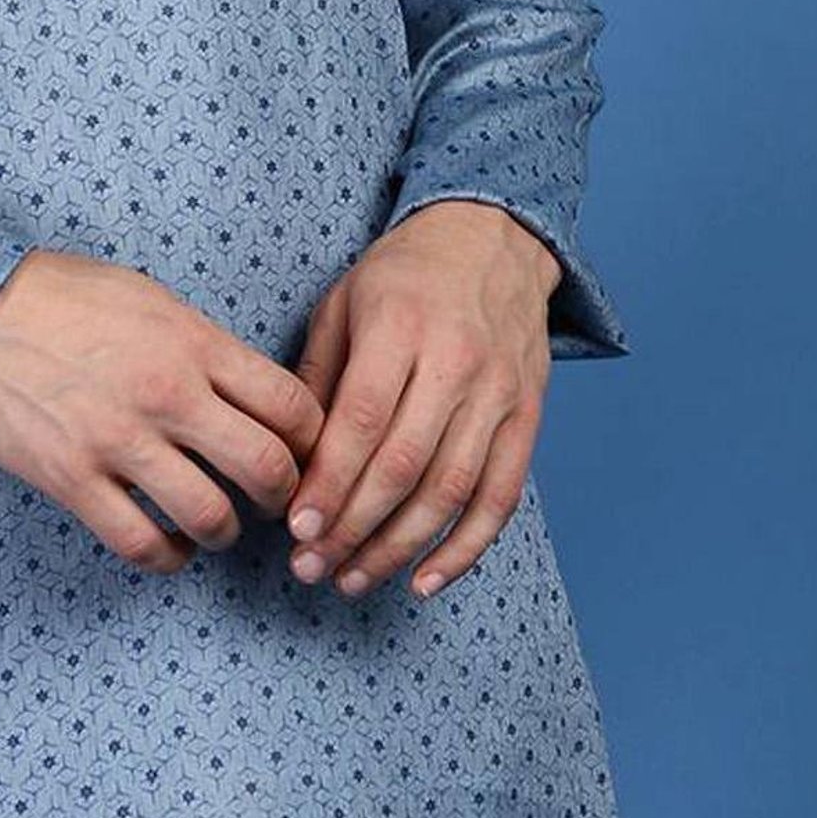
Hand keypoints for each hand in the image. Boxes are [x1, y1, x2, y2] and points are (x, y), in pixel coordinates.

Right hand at [0, 246, 326, 574]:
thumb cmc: (67, 296)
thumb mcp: (155, 300)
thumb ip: (206, 347)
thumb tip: (249, 392)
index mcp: (196, 344)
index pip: (291, 404)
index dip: (314, 438)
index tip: (308, 451)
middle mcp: (169, 394)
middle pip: (266, 466)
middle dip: (286, 494)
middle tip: (278, 500)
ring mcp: (120, 442)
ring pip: (210, 514)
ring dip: (228, 530)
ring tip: (222, 524)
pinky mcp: (72, 479)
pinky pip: (139, 542)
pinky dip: (169, 556)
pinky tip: (173, 546)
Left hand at [284, 199, 561, 601]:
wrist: (494, 238)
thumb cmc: (406, 273)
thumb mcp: (344, 302)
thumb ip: (318, 378)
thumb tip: (288, 461)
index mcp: (402, 325)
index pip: (363, 420)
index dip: (329, 483)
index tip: (297, 530)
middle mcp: (457, 360)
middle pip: (404, 465)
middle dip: (353, 529)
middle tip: (312, 568)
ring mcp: (500, 391)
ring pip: (450, 490)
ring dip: (399, 548)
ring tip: (353, 579)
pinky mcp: (528, 415)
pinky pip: (501, 496)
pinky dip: (467, 547)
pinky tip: (427, 579)